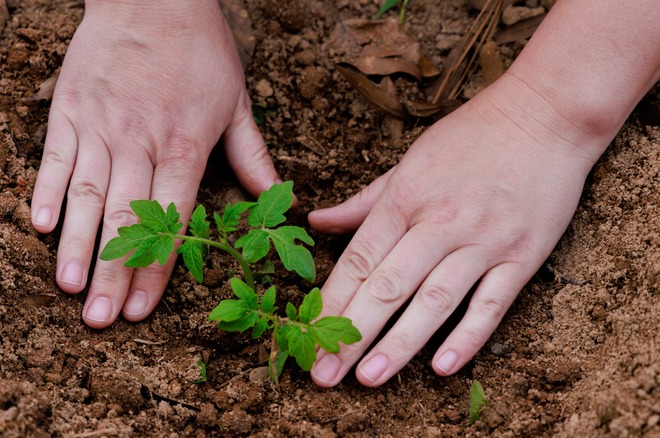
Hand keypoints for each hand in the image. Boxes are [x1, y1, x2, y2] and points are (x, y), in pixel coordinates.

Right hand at [31, 0, 278, 327]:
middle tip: (99, 320)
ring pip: (86, 194)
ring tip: (69, 288)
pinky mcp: (70, 108)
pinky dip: (47, 191)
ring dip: (76, 245)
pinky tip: (41, 227)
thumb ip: (253, 155)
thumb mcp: (237, 100)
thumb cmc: (200, 49)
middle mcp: (139, 141)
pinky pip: (55, 157)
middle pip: (124, 218)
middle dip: (111, 273)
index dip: (156, 268)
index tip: (142, 309)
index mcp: (184, 145)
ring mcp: (100, 125)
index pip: (170, 219)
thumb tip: (279, 199)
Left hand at [307, 73, 609, 386]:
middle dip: (352, 334)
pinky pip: (492, 303)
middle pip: (388, 286)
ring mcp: (483, 241)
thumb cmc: (470, 137)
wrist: (546, 114)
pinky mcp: (523, 255)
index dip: (331, 302)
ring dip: (400, 342)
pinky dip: (468, 337)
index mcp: (405, 198)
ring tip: (369, 377)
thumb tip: (315, 221)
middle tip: (324, 375)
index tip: (306, 336)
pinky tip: (442, 367)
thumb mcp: (408, 162)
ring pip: (435, 300)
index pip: (359, 260)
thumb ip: (363, 201)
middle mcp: (440, 222)